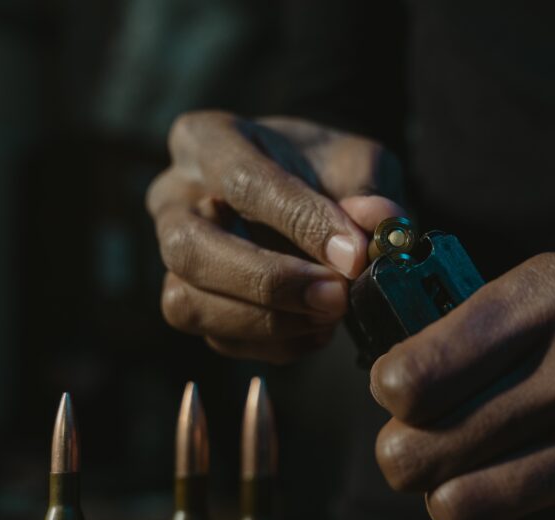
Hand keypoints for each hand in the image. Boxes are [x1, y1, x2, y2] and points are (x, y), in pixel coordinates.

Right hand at [146, 111, 403, 362]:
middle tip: (335, 296)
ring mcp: (173, 257)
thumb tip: (380, 224)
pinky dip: (276, 345)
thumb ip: (368, 191)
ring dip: (268, 322)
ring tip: (331, 315)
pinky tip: (319, 330)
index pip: (240, 181)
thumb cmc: (325, 169)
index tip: (353, 255)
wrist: (315, 193)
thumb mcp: (356, 162)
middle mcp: (174, 198)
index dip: (299, 222)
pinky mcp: (190, 305)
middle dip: (267, 282)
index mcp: (206, 140)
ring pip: (188, 303)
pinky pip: (219, 339)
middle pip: (190, 248)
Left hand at [369, 241, 554, 519]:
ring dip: (456, 513)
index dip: (393, 402)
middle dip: (408, 465)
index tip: (410, 405)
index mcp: (552, 297)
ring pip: (471, 510)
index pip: (413, 377)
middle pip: (427, 453)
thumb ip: (478, 328)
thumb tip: (395, 395)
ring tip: (474, 497)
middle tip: (430, 459)